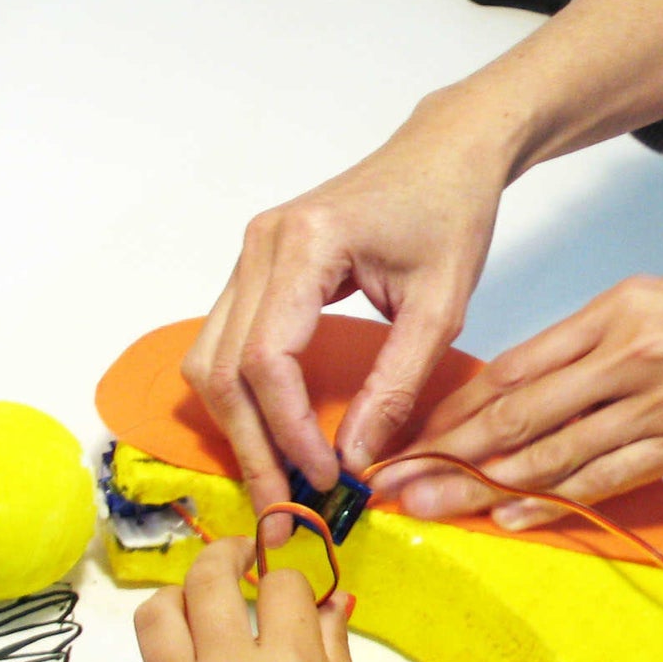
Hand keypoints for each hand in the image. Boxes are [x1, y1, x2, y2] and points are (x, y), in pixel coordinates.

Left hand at [116, 541, 387, 661]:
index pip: (278, 584)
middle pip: (206, 582)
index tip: (288, 589)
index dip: (287, 579)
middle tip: (235, 562)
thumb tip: (330, 598)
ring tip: (197, 614)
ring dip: (178, 604)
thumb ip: (332, 650)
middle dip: (225, 559)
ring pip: (154, 620)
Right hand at [184, 94, 510, 527]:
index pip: (266, 358)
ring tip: (279, 482)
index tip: (326, 478)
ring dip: (239, 427)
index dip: (288, 429)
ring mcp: (249, 254)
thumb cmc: (451, 214)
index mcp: (306, 244)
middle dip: (251, 445)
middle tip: (284, 509)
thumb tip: (354, 460)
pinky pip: (225, 342)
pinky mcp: (256, 268)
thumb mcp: (441, 307)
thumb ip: (396, 384)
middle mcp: (259, 245)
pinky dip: (243, 396)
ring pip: (210, 359)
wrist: (446, 152)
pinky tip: (275, 436)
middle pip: (222, 367)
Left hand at [376, 254, 662, 525]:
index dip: (455, 407)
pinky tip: (507, 516)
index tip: (413, 433)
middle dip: (447, 452)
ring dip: (482, 486)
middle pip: (515, 413)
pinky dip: (550, 501)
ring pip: (551, 452)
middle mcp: (624, 356)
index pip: (513, 367)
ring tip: (431, 506)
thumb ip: (601, 339)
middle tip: (393, 481)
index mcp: (614, 312)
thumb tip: (540, 382)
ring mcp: (656, 403)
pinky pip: (604, 478)